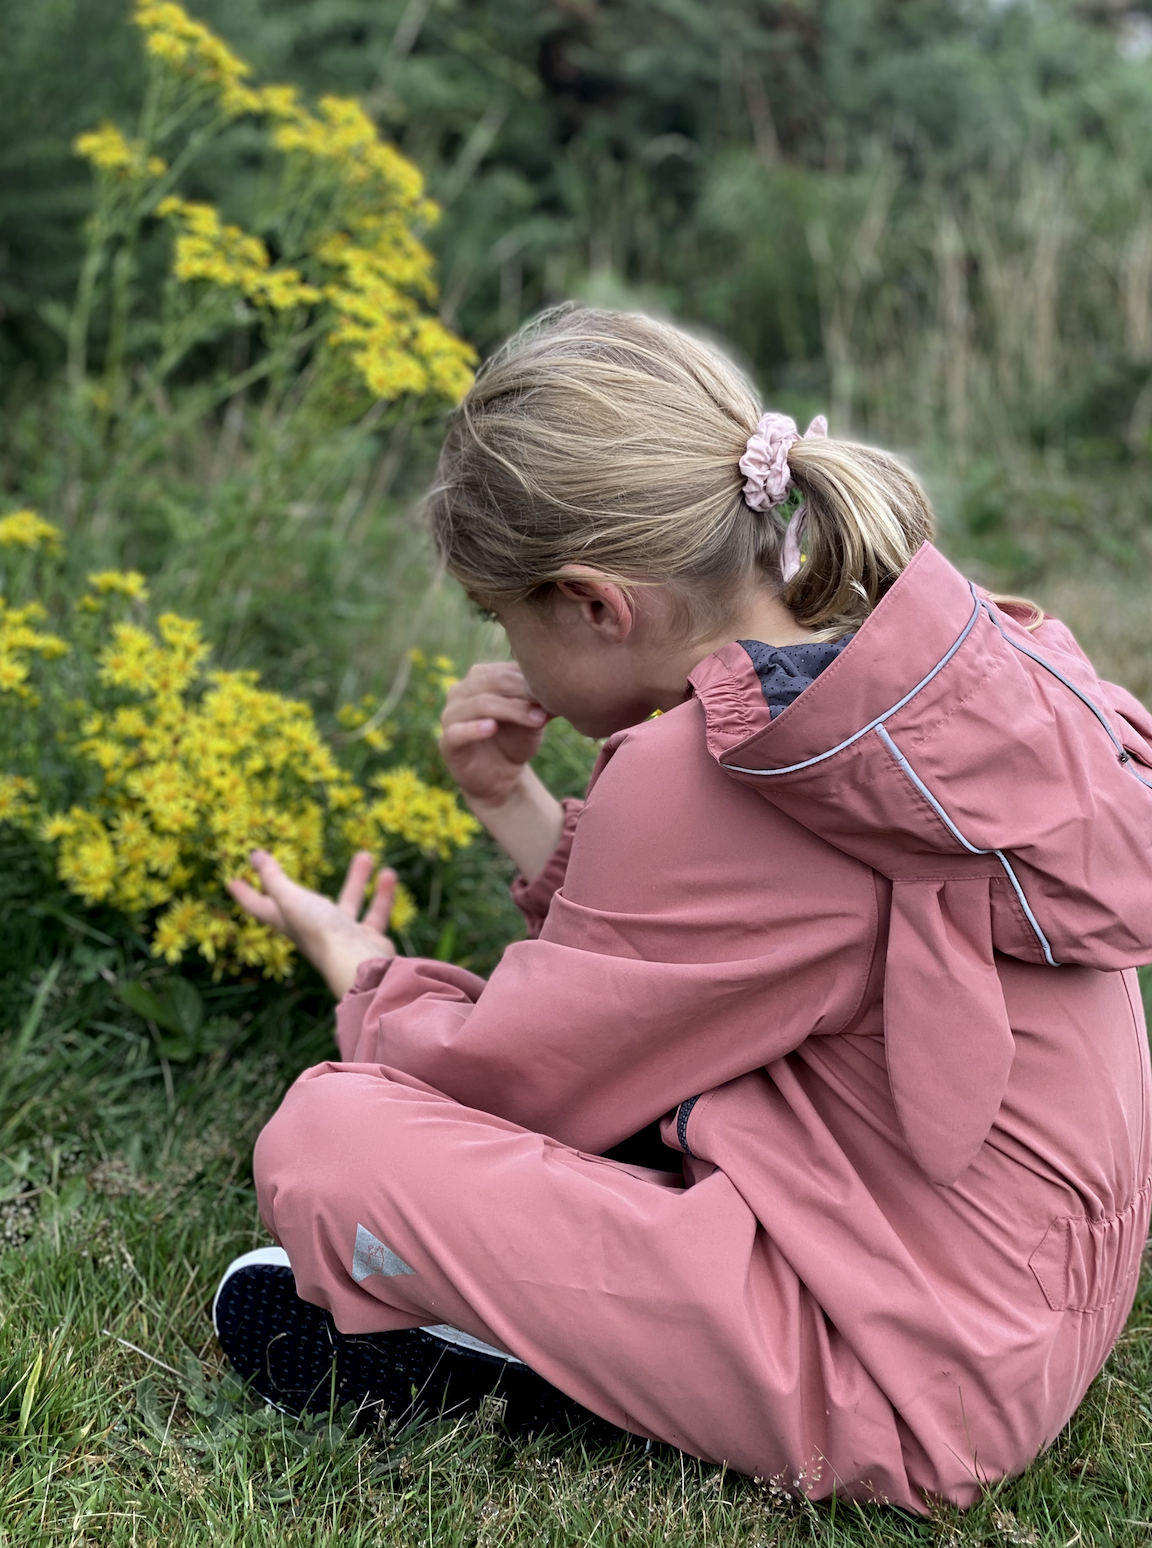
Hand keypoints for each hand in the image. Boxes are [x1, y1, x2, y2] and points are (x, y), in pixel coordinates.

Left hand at [227, 850, 396, 999]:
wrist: (359, 963)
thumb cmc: (320, 932)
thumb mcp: (290, 901)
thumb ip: (274, 878)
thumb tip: (254, 854)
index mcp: (288, 922)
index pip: (259, 906)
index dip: (245, 893)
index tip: (232, 880)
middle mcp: (313, 929)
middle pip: (300, 903)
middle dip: (293, 885)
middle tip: (282, 866)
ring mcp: (341, 935)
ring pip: (347, 902)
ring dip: (356, 880)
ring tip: (365, 854)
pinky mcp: (367, 938)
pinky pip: (374, 913)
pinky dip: (382, 895)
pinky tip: (388, 874)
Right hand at [439, 662, 548, 810]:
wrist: (501, 777)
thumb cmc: (517, 740)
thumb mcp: (534, 718)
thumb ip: (541, 701)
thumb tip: (560, 686)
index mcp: (479, 678)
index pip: (505, 669)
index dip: (531, 678)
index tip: (558, 689)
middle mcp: (461, 691)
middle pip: (493, 681)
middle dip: (524, 691)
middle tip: (550, 704)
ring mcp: (450, 716)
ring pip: (479, 704)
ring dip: (511, 710)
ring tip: (537, 720)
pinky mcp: (447, 742)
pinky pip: (457, 732)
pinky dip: (474, 728)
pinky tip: (492, 728)